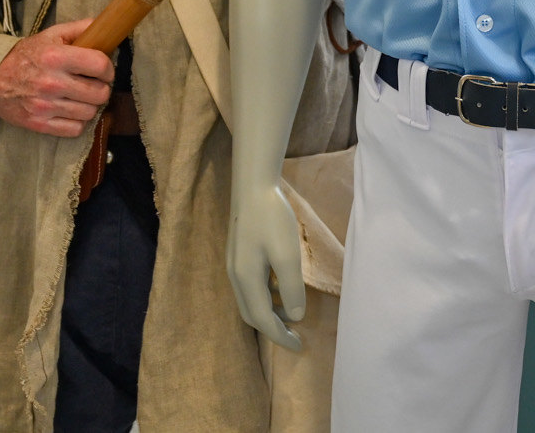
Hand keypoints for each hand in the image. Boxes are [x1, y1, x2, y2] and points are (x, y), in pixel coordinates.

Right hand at [0, 18, 111, 135]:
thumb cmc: (27, 55)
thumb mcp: (51, 35)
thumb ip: (80, 28)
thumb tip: (106, 27)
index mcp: (56, 57)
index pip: (100, 65)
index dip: (108, 69)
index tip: (104, 71)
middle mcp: (52, 83)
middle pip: (99, 93)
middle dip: (101, 88)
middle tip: (93, 85)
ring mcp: (45, 106)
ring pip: (89, 113)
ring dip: (89, 106)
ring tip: (81, 98)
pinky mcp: (39, 123)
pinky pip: (75, 129)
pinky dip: (77, 122)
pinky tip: (71, 111)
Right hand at [228, 182, 306, 349]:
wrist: (252, 186)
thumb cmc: (272, 218)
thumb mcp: (287, 254)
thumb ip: (291, 287)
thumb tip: (295, 316)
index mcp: (246, 280)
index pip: (262, 320)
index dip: (280, 337)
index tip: (299, 347)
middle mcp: (236, 277)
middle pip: (252, 315)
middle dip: (273, 330)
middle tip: (295, 338)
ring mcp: (235, 266)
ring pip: (250, 302)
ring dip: (269, 314)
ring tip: (291, 317)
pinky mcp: (239, 255)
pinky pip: (251, 288)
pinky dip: (265, 298)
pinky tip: (281, 289)